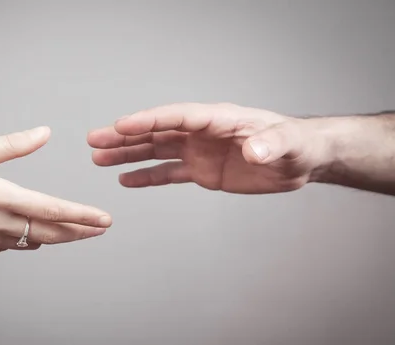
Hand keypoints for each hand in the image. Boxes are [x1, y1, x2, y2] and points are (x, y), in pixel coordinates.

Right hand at [0, 126, 111, 259]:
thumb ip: (9, 146)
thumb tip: (43, 133)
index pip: (51, 210)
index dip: (82, 216)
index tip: (104, 220)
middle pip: (47, 232)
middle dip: (77, 231)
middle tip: (99, 230)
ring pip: (25, 241)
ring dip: (49, 235)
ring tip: (69, 231)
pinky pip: (2, 247)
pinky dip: (17, 239)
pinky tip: (22, 233)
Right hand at [87, 103, 331, 193]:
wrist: (299, 160)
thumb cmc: (295, 144)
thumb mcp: (287, 144)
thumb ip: (270, 145)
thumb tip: (254, 152)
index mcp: (218, 119)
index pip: (177, 116)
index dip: (148, 120)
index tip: (121, 124)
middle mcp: (202, 133)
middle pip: (157, 132)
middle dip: (125, 135)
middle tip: (95, 139)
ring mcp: (198, 151)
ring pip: (156, 151)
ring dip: (127, 154)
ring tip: (99, 158)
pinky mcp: (201, 171)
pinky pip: (168, 173)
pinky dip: (147, 176)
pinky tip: (126, 179)